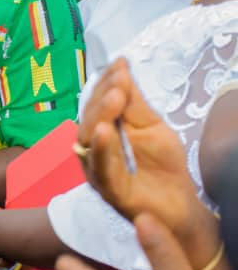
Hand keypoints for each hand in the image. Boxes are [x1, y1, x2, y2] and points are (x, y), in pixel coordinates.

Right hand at [77, 58, 204, 238]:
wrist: (180, 206)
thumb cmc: (163, 167)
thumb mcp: (152, 126)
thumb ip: (135, 103)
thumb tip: (122, 68)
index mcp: (102, 131)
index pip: (96, 102)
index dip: (105, 82)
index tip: (120, 64)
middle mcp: (92, 149)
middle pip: (88, 118)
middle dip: (103, 96)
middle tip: (120, 80)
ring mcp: (96, 169)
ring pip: (89, 140)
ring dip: (100, 115)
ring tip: (115, 97)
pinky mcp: (108, 190)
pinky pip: (101, 168)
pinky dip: (102, 149)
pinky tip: (105, 131)